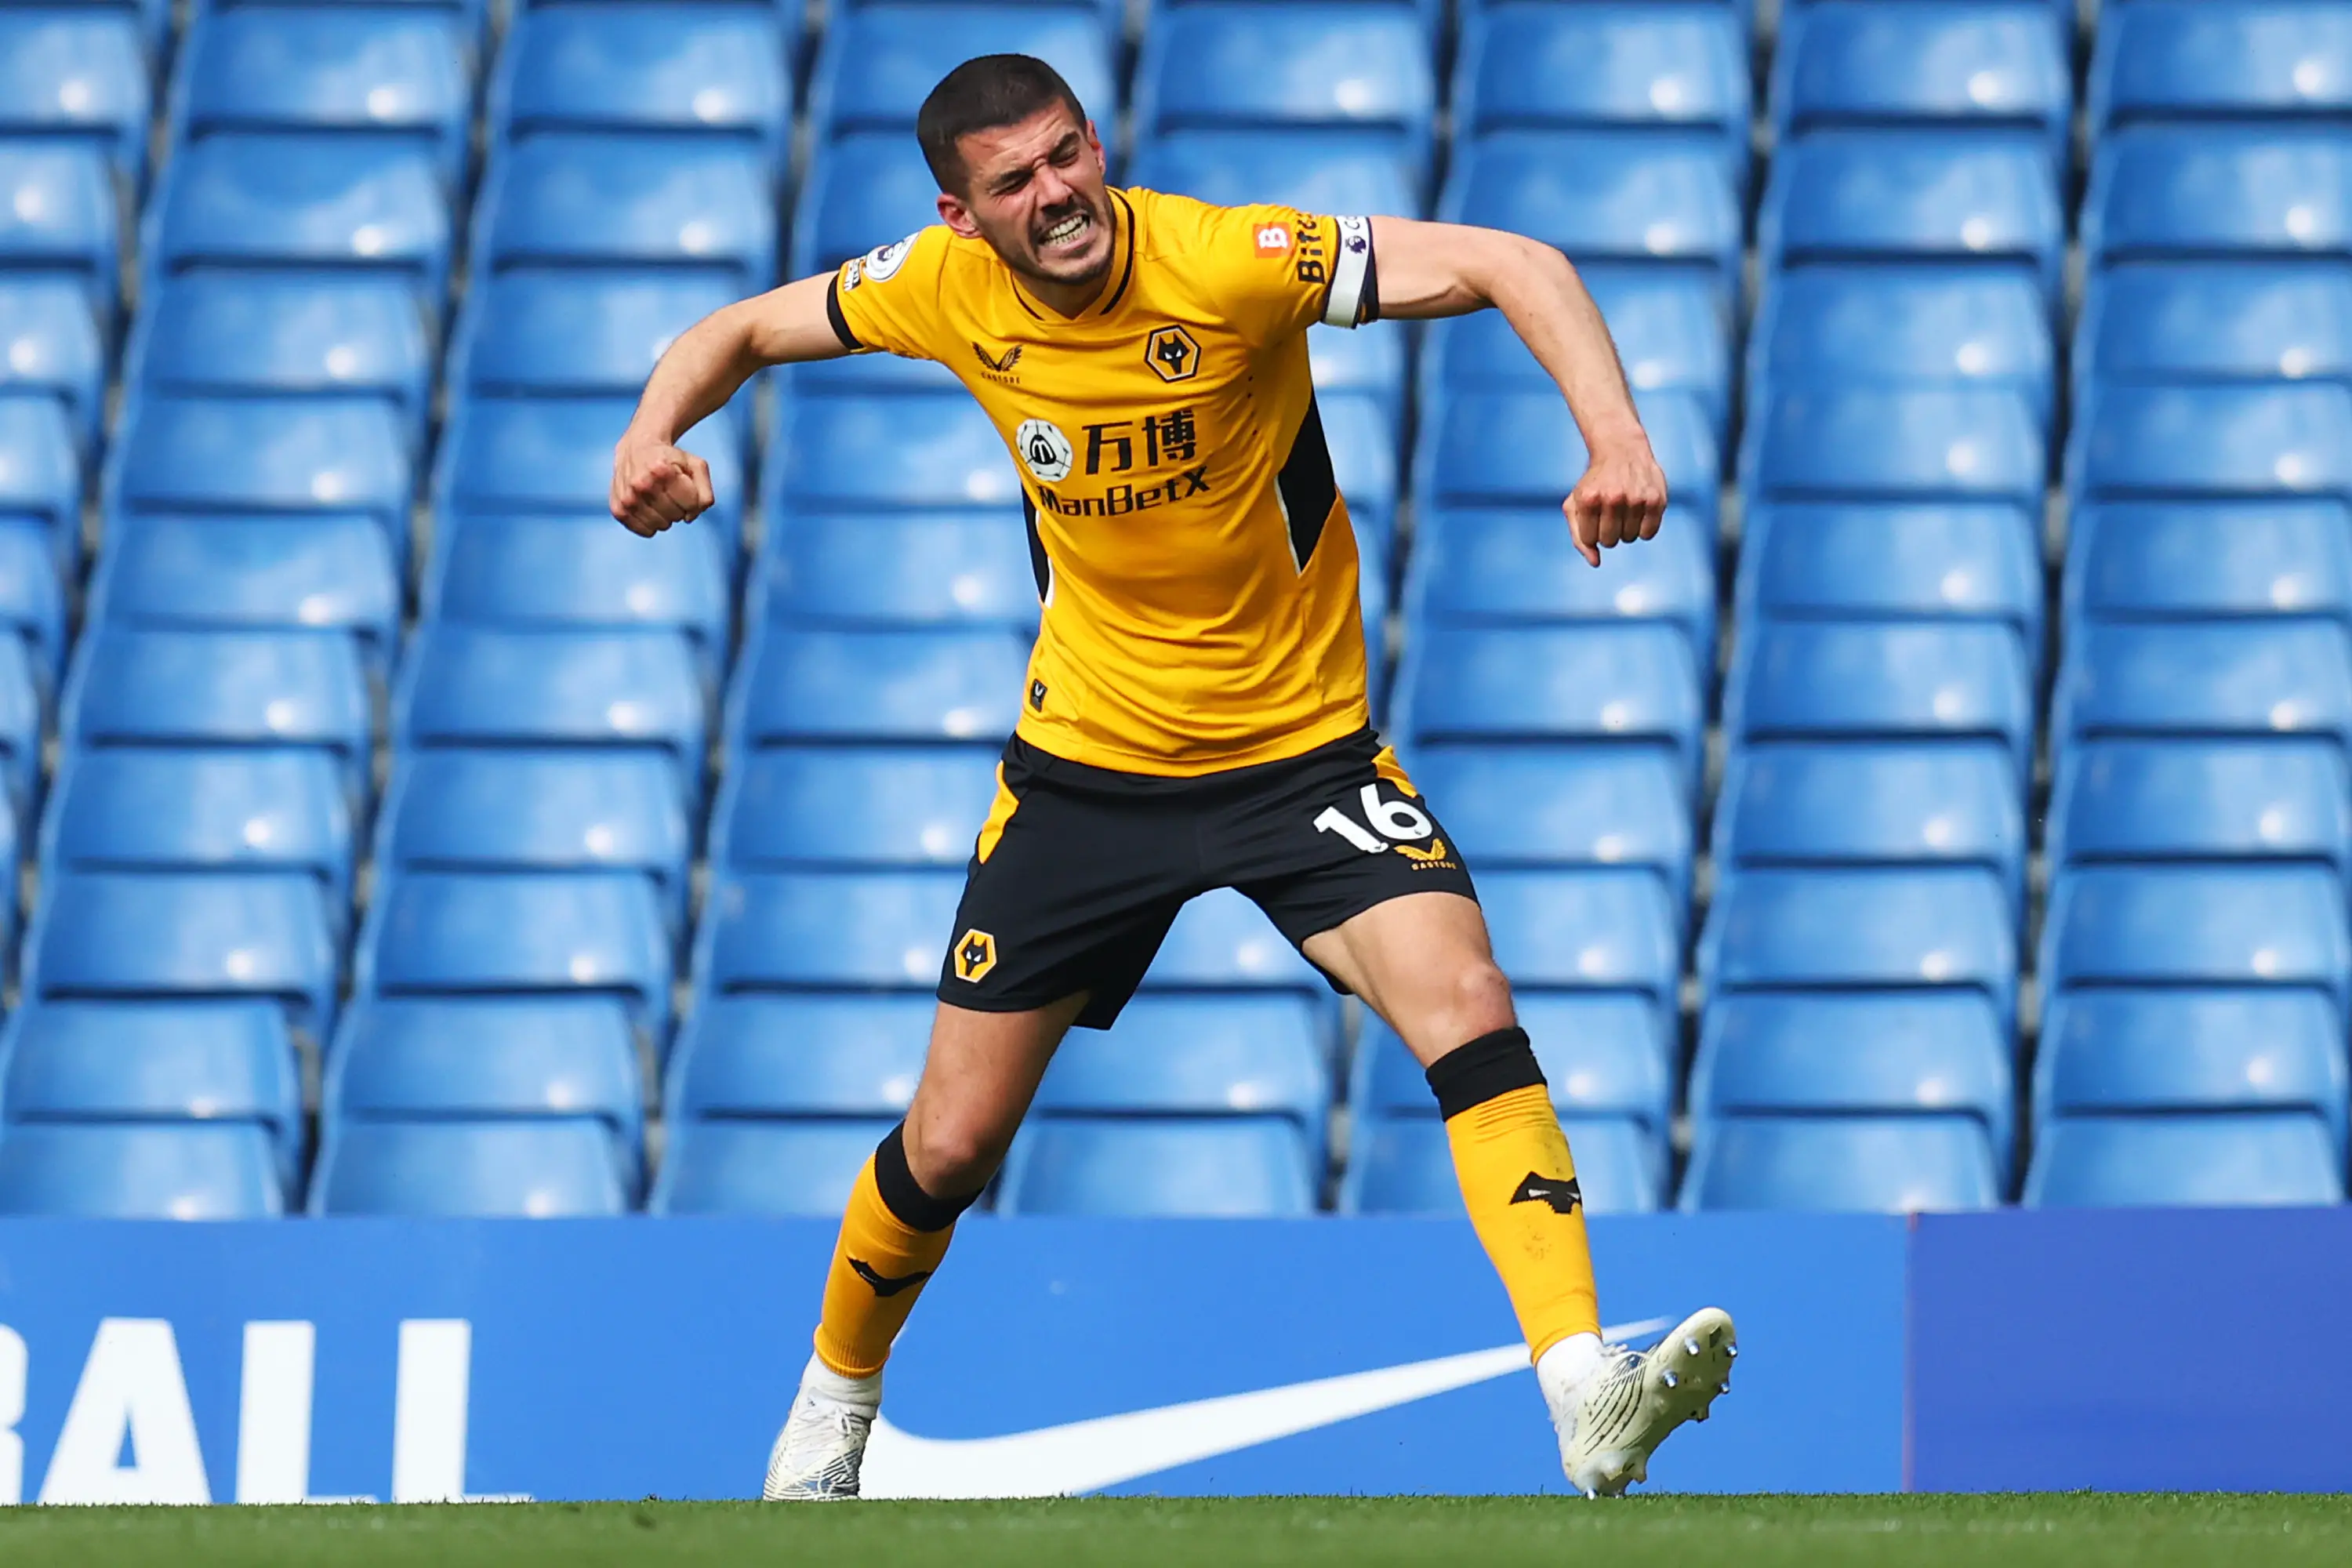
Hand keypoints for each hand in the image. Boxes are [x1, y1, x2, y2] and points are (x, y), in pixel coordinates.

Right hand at [610, 428, 714, 536]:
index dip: (692, 497)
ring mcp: (628, 498)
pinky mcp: (618, 509)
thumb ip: (705, 493)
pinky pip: (645, 531)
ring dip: (665, 516)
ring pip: (662, 526)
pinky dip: (651, 523)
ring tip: (659, 497)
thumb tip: (689, 518)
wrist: (636, 447)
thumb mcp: (696, 466)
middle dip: (679, 506)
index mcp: (662, 471)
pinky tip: (649, 507)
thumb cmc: (671, 459)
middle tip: (669, 490)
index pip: (691, 505)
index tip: (683, 485)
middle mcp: (641, 485)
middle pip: (676, 516)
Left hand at [1564, 440, 1667, 567]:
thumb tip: (1595, 562)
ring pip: (1630, 538)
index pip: (1590, 539)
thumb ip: (1579, 537)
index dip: (1592, 530)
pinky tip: (1638, 511)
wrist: (1621, 450)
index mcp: (1589, 499)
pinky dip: (1643, 528)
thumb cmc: (1595, 482)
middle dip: (1608, 531)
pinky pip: (1649, 534)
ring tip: (1624, 508)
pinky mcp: (1656, 500)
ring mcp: (1636, 499)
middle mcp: (1613, 498)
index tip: (1594, 514)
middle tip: (1610, 511)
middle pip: (1610, 542)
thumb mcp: (1575, 504)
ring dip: (1626, 528)